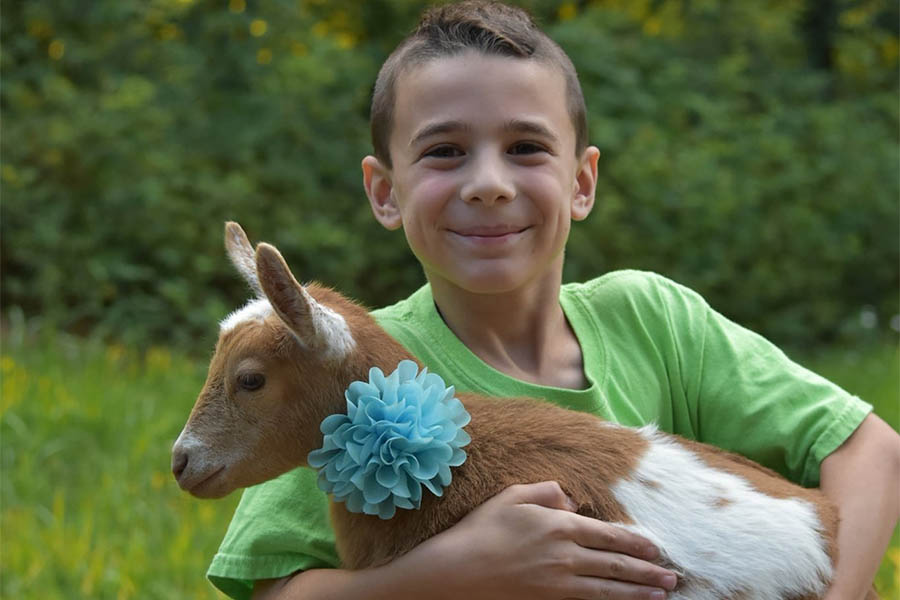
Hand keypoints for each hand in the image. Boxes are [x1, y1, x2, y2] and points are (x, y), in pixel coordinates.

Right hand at [406, 481, 677, 599]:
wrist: (457, 570)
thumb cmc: (482, 529)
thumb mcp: (512, 496)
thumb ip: (547, 492)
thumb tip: (571, 502)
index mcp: (559, 525)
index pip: (608, 534)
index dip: (635, 542)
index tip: (656, 548)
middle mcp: (565, 555)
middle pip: (616, 564)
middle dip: (647, 572)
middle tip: (671, 577)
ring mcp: (558, 583)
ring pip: (608, 589)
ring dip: (637, 592)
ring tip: (660, 595)